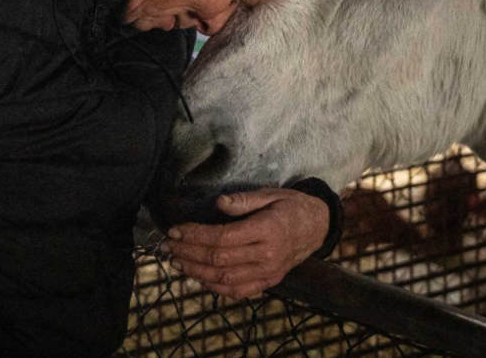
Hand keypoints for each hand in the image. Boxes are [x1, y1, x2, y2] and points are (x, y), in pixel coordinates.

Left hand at [160, 188, 328, 299]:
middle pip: (219, 259)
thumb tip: (218, 203)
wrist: (318, 226)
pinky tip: (199, 277)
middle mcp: (267, 254)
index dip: (195, 235)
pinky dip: (215, 288)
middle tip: (167, 246)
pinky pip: (238, 291)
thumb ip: (244, 200)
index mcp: (267, 229)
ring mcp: (269, 272)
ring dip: (196, 272)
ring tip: (176, 262)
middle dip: (188, 253)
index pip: (222, 237)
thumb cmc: (291, 206)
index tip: (175, 230)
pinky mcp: (269, 281)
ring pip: (224, 279)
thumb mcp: (271, 194)